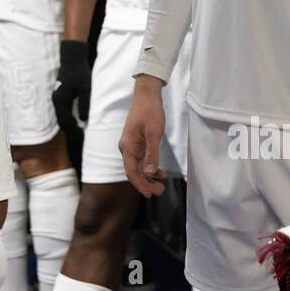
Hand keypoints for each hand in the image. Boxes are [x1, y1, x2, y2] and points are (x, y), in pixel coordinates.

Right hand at [52, 40, 90, 136]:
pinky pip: (61, 111)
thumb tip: (83, 121)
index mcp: (62, 100)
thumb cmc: (80, 73)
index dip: (74, 131)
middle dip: (70, 131)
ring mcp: (56, 98)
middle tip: (81, 137)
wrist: (71, 59)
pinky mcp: (59, 95)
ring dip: (69, 125)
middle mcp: (56, 100)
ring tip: (79, 131)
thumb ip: (84, 104)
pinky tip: (76, 120)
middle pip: (61, 122)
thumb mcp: (86, 88)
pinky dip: (67, 118)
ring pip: (60, 117)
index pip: (66, 122)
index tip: (82, 137)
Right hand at [120, 77, 166, 197]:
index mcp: (128, 147)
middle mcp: (127, 148)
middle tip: (160, 191)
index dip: (140, 185)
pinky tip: (159, 171)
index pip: (131, 172)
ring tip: (162, 184)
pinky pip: (142, 160)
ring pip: (139, 167)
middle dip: (146, 183)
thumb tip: (149, 172)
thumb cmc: (149, 112)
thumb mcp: (153, 133)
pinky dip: (150, 167)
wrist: (147, 95)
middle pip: (135, 171)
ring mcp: (132, 146)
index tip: (150, 195)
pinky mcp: (137, 143)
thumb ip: (151, 154)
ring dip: (149, 177)